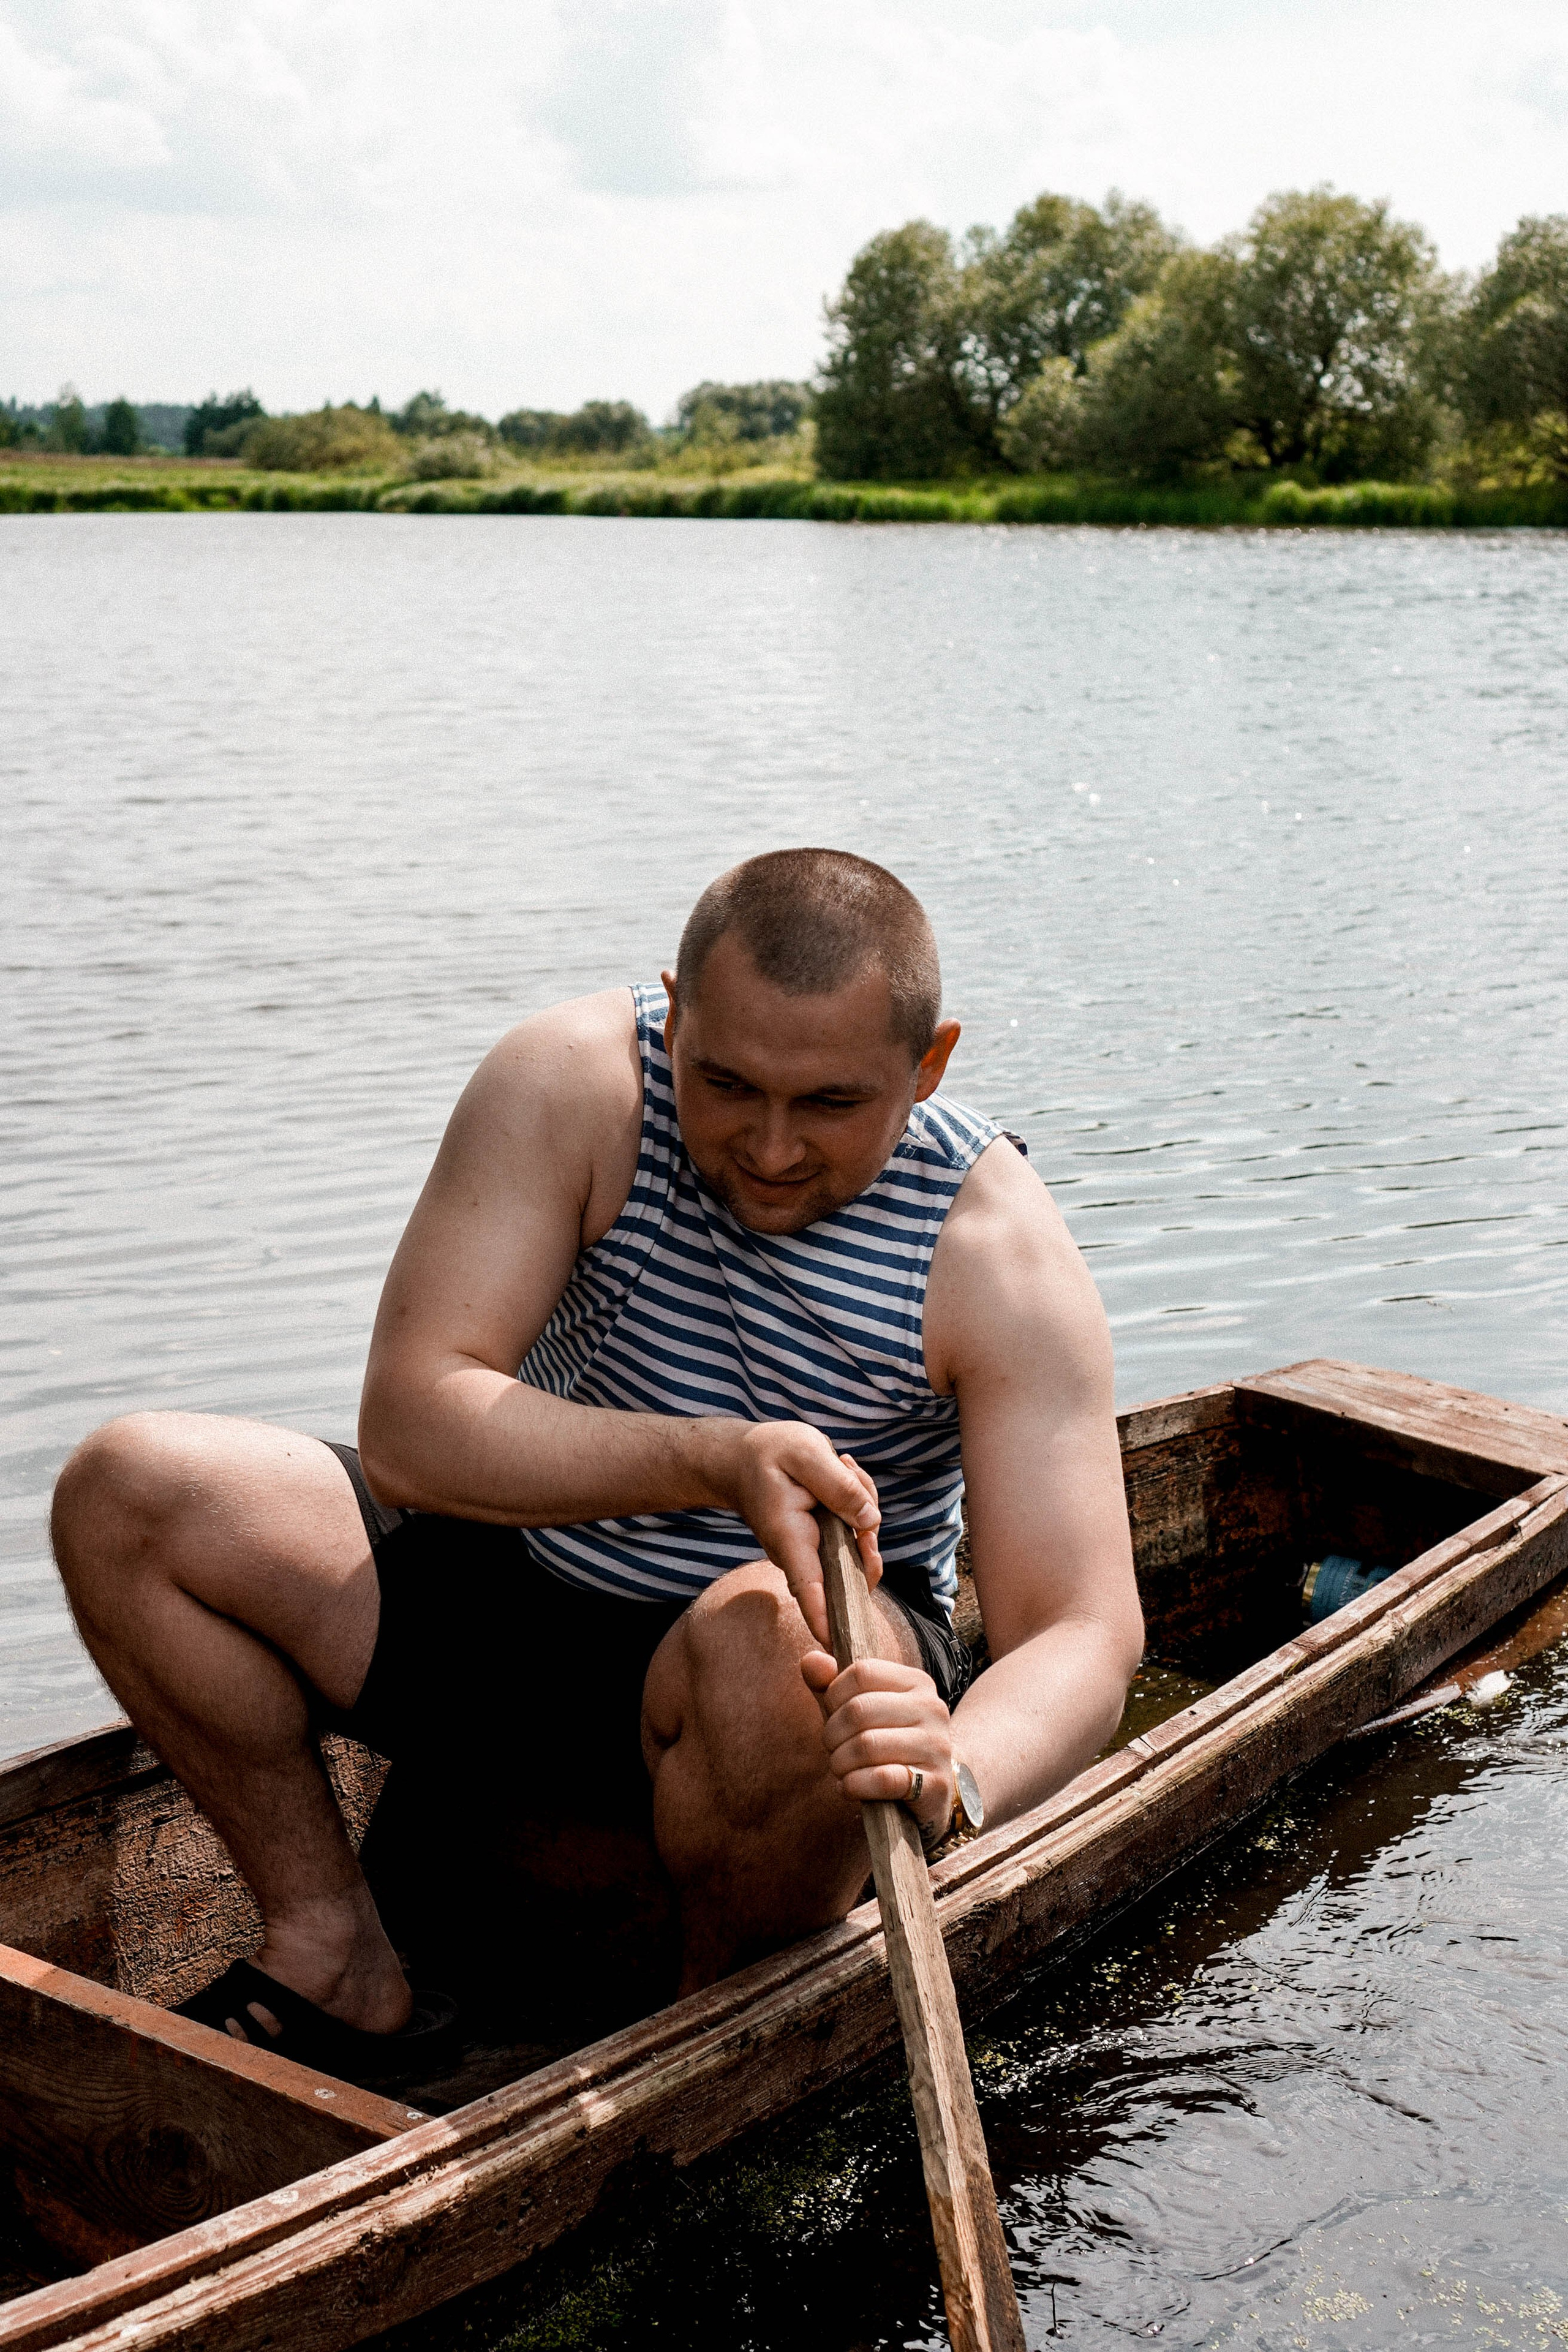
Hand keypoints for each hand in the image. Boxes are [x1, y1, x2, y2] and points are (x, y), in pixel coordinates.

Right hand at [704, 1422, 880, 1646]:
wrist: (743, 1457)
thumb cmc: (767, 1454)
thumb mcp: (806, 1453)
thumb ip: (839, 1486)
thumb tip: (870, 1521)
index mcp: (791, 1538)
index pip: (810, 1590)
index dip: (826, 1621)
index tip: (840, 1648)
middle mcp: (803, 1553)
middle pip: (853, 1566)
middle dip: (868, 1527)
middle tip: (849, 1472)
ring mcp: (816, 1549)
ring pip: (861, 1543)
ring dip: (863, 1502)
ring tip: (839, 1463)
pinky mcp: (828, 1540)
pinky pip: (858, 1530)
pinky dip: (859, 1501)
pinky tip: (842, 1470)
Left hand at [800, 1653, 954, 1837]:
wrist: (930, 1789)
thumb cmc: (885, 1741)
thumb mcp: (857, 1709)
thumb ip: (830, 1683)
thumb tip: (810, 1660)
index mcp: (917, 1681)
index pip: (862, 1671)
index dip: (834, 1695)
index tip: (833, 1714)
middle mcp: (932, 1708)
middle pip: (859, 1710)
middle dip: (832, 1734)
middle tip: (832, 1748)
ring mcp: (937, 1746)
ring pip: (867, 1746)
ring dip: (840, 1763)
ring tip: (841, 1769)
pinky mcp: (935, 1783)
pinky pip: (882, 1779)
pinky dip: (854, 1785)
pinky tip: (849, 1787)